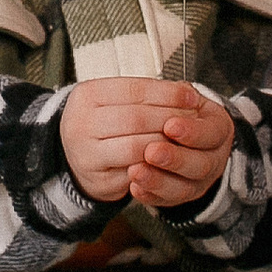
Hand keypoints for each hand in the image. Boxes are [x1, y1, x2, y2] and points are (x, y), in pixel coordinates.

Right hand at [61, 79, 231, 208]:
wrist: (78, 153)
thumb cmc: (103, 121)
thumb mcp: (116, 98)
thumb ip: (147, 93)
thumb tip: (185, 92)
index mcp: (88, 95)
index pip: (134, 90)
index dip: (167, 94)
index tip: (191, 97)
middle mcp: (81, 124)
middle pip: (136, 119)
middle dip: (170, 118)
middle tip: (193, 118)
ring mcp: (87, 154)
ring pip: (137, 148)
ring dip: (167, 144)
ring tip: (183, 138)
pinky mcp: (99, 180)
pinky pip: (136, 173)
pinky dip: (157, 166)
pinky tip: (168, 159)